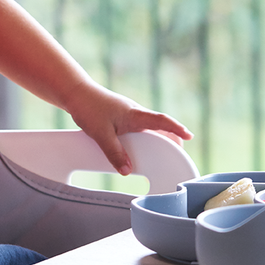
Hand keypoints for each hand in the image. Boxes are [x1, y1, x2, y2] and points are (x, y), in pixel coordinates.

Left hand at [64, 83, 192, 175]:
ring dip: (157, 137)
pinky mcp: (121, 116)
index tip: (189, 136)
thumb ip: (115, 153)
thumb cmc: (88, 108)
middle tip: (179, 151)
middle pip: (159, 126)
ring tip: (162, 152)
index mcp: (134, 114)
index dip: (176, 129)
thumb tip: (127, 171)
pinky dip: (144, 137)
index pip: (161, 121)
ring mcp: (128, 114)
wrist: (75, 93)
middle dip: (171, 137)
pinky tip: (139, 146)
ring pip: (148, 127)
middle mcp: (135, 113)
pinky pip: (138, 128)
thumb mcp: (101, 134)